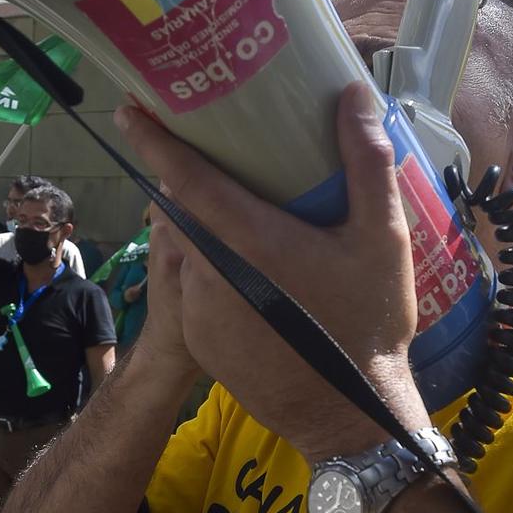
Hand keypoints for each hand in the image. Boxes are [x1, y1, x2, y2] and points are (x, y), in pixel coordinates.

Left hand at [117, 85, 429, 459]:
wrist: (349, 417)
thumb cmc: (368, 325)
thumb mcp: (383, 239)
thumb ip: (368, 163)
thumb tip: (353, 95)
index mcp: (249, 240)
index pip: (185, 178)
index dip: (153, 140)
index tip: (129, 110)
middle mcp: (212, 272)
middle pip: (181, 211)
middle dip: (185, 180)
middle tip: (208, 154)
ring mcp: (202, 309)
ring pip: (188, 251)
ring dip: (202, 228)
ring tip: (239, 214)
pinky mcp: (201, 338)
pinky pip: (195, 288)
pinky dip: (210, 270)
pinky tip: (251, 274)